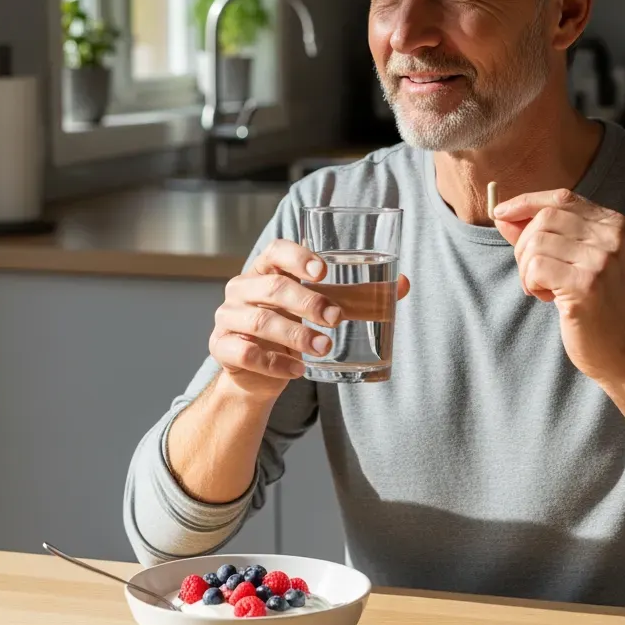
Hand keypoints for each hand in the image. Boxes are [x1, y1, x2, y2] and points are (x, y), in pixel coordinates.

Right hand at [211, 240, 410, 400]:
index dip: (298, 256)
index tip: (323, 272)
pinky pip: (247, 353)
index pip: (276, 251)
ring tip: (324, 348)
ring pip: (260, 321)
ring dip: (296, 335)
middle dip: (308, 302)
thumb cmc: (291, 328)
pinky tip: (298, 370)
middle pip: (273, 287)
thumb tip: (402, 284)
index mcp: (265, 270)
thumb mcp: (319, 310)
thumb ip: (357, 296)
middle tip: (337, 319)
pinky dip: (276, 363)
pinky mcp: (221, 346)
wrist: (256, 374)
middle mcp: (242, 288)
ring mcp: (227, 317)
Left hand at [494, 189, 624, 382]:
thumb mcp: (573, 261)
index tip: (500, 213)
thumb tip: (502, 215)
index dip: (526, 202)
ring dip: (527, 269)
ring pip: (536, 243)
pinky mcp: (586, 284)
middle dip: (523, 245)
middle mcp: (611, 236)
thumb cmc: (595, 304)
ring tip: (543, 289)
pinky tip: (546, 298)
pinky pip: (535, 267)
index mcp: (613, 224)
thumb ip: (541, 235)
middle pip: (543, 219)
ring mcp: (601, 260)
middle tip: (531, 274)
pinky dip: (530, 283)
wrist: (623, 350)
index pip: (561, 198)